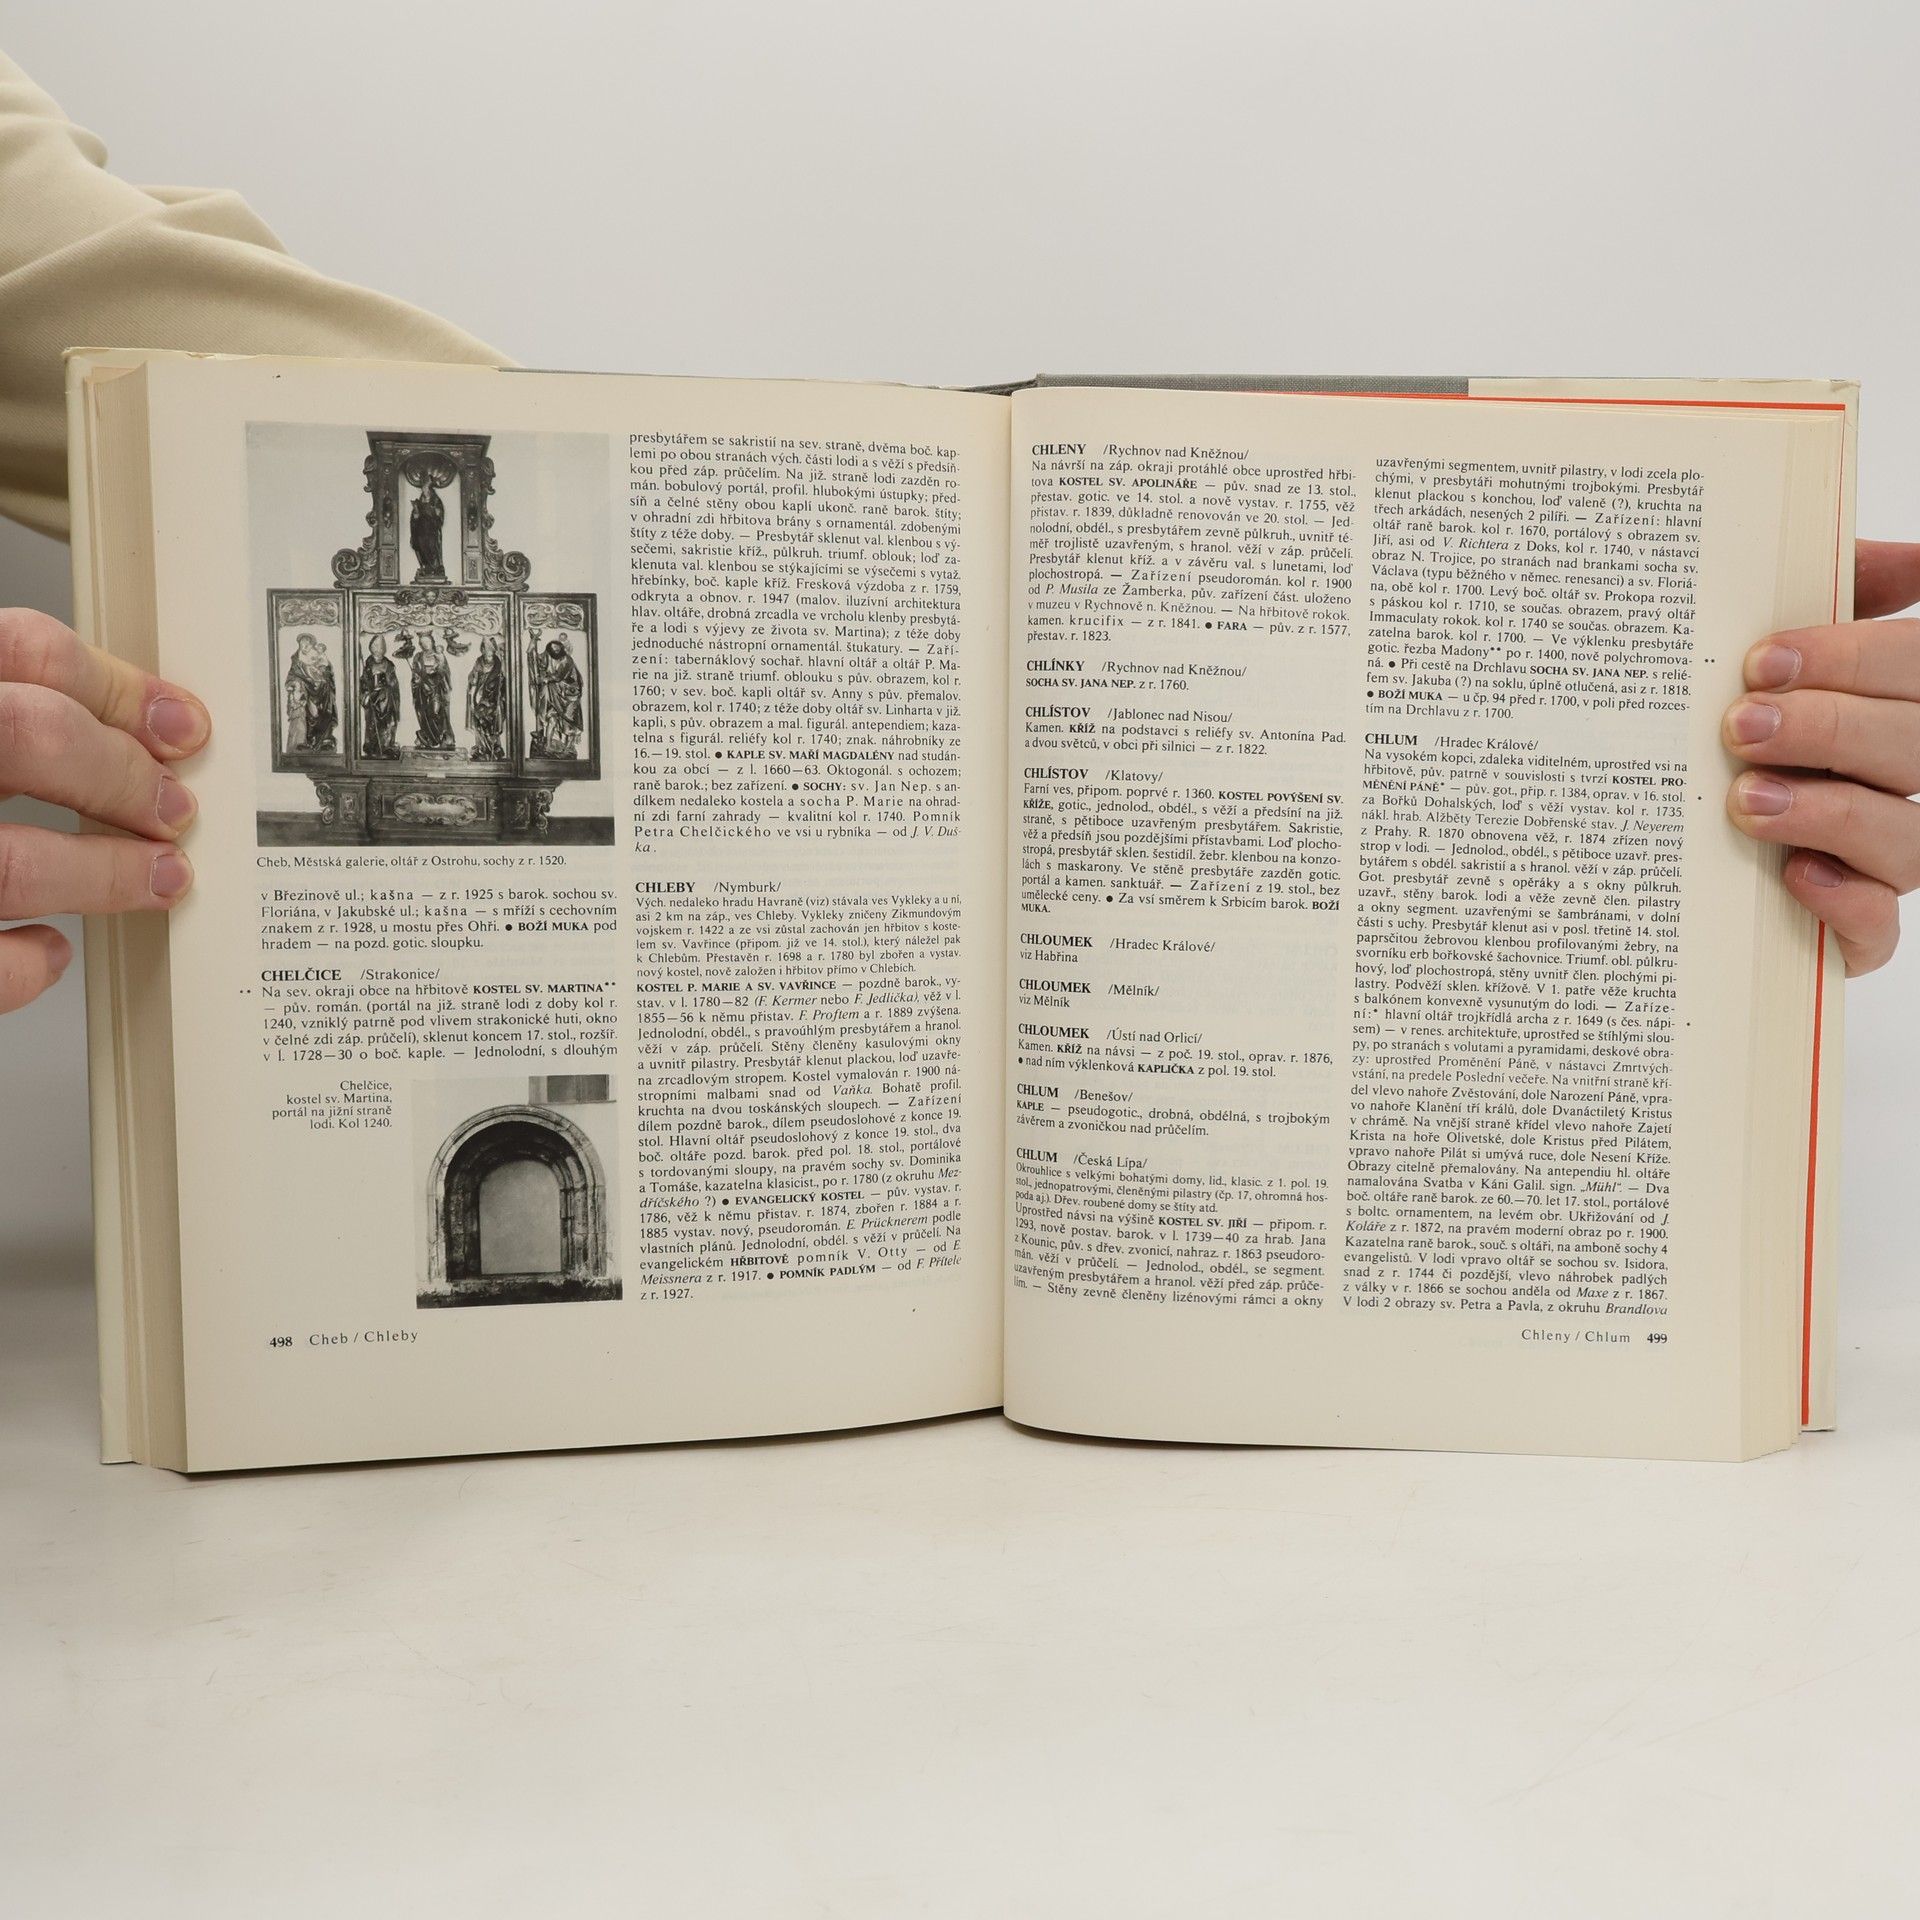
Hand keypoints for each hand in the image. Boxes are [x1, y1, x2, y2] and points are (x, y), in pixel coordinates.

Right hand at [0, 608, 207, 1014]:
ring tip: (158, 878)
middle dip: (123, 773)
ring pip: (9, 861)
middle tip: (178, 809)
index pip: (21, 651)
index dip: (117, 688)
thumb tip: (140, 738)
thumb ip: (18, 725)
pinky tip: (47, 950)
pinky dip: (24, 962)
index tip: (184, 727)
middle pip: (26, 735)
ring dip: (104, 872)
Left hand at [1726, 541, 1919, 974]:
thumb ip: (1833, 596)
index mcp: (1888, 707)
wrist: (1635, 858)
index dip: (1853, 658)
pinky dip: (1844, 902)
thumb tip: (1911, 557)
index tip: (1762, 660)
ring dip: (1830, 812)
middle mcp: (1897, 781)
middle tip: (1740, 726)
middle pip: (1916, 745)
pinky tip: (1794, 876)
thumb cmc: (1717, 738)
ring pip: (1907, 838)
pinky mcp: (1852, 932)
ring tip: (1745, 799)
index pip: (1916, 668)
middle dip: (1829, 728)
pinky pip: (1877, 928)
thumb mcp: (1759, 663)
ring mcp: (1880, 860)